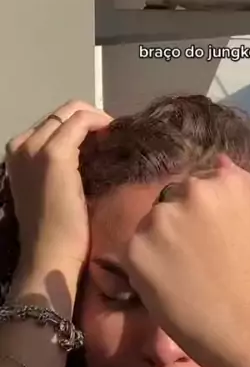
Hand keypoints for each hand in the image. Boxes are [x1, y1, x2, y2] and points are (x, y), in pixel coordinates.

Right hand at [6, 100, 111, 277]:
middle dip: (90, 119)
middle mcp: (21, 144)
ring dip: (97, 120)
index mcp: (18, 153)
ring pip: (72, 112)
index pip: (53, 124)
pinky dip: (101, 124)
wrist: (49, 254)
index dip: (82, 127)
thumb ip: (64, 168)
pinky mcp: (54, 155)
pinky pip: (82, 122)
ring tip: (115, 138)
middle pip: (61, 113)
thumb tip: (92, 151)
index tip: (104, 140)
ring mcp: (35, 148)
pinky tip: (114, 137)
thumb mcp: (54, 189)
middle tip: (113, 136)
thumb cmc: (56, 232)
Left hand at [124, 157, 249, 366]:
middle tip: (194, 260)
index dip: (201, 215)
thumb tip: (220, 161)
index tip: (210, 241)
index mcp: (223, 183)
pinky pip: (133, 251)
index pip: (197, 186)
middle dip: (177, 225)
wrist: (246, 326)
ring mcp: (160, 220)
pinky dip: (144, 267)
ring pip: (149, 225)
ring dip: (158, 244)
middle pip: (170, 201)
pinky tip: (166, 287)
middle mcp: (189, 192)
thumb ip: (245, 185)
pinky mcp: (136, 248)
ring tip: (180, 276)